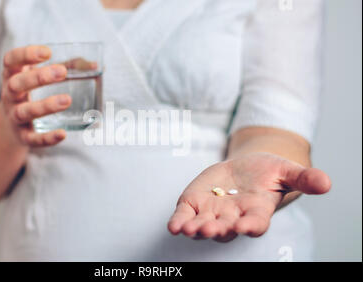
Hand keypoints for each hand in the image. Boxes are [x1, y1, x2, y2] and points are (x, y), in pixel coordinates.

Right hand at [0, 45, 70, 146]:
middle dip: (38, 77)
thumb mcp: (40, 77)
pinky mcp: (22, 136)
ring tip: (67, 100)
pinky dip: (47, 138)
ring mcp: (14, 116)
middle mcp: (9, 95)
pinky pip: (33, 138)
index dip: (26, 54)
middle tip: (62, 72)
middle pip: (17, 84)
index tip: (48, 52)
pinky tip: (62, 134)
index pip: (11, 60)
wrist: (8, 127)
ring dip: (45, 106)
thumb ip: (66, 67)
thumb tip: (95, 65)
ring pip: (25, 111)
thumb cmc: (30, 93)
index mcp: (12, 75)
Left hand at [167, 152, 330, 241]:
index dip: (251, 226)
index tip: (246, 226)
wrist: (244, 169)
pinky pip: (185, 216)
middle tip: (212, 229)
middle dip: (218, 230)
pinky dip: (179, 222)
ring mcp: (212, 212)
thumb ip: (302, 178)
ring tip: (188, 228)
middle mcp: (233, 217)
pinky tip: (174, 226)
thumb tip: (326, 182)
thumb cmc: (267, 172)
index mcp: (257, 212)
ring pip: (203, 226)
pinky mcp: (194, 204)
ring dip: (196, 229)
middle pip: (226, 230)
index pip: (255, 224)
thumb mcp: (285, 170)